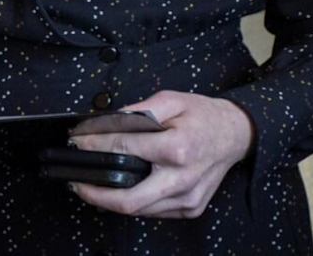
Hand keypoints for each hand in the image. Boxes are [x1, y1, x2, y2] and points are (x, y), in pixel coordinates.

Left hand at [67, 91, 253, 219]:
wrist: (236, 134)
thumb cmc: (204, 116)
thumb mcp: (171, 100)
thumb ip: (138, 110)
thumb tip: (107, 121)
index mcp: (178, 148)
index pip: (124, 149)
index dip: (95, 146)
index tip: (77, 142)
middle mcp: (182, 179)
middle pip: (128, 200)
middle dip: (95, 194)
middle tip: (76, 183)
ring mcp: (187, 198)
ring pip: (139, 210)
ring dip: (112, 202)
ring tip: (94, 186)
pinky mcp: (190, 208)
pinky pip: (154, 212)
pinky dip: (135, 203)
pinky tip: (123, 191)